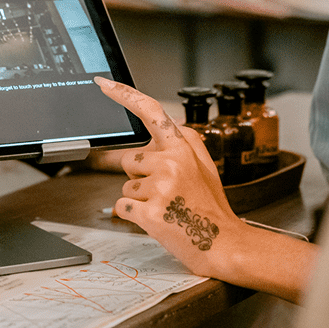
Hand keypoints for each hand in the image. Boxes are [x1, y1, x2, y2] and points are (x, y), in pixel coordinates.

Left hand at [94, 76, 237, 278]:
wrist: (225, 244)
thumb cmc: (211, 207)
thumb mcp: (204, 165)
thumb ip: (181, 143)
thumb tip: (159, 126)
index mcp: (183, 146)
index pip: (150, 111)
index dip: (124, 94)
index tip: (103, 83)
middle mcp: (171, 161)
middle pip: (130, 158)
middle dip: (140, 175)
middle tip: (167, 192)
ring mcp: (160, 187)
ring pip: (126, 185)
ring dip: (140, 198)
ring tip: (167, 207)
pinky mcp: (150, 212)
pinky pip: (122, 206)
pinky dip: (133, 215)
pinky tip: (158, 219)